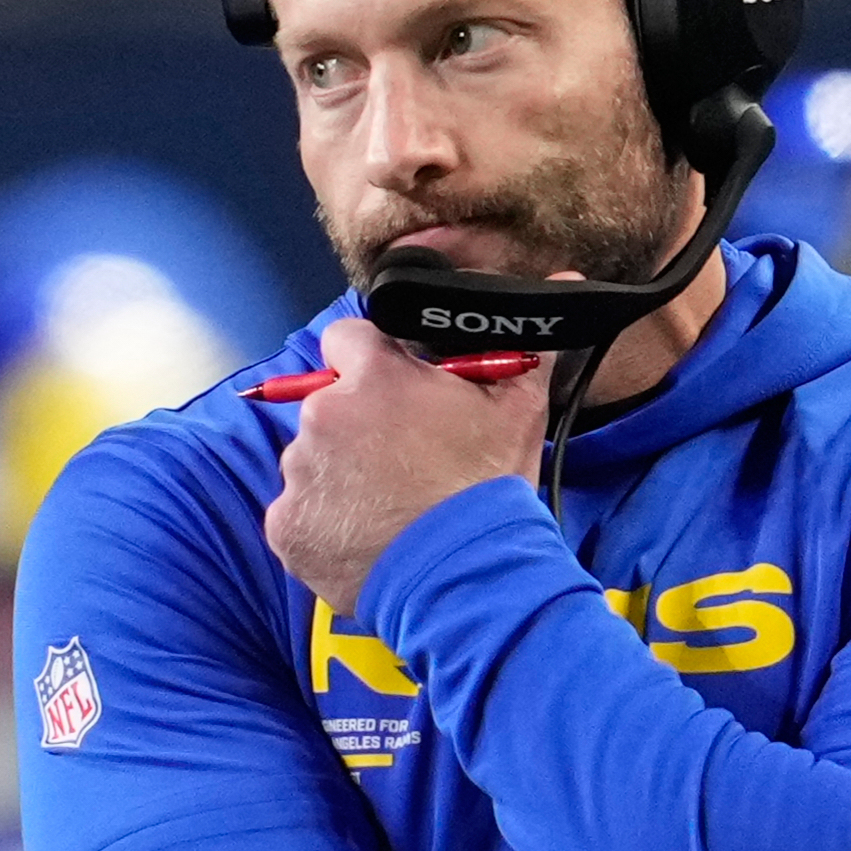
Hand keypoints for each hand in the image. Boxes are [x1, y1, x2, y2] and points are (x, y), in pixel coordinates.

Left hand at [264, 317, 547, 614]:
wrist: (466, 577)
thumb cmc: (489, 489)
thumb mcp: (519, 409)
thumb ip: (523, 342)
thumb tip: (564, 272)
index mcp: (372, 377)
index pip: (345, 340)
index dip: (369, 366)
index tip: (392, 394)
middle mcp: (322, 416)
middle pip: (327, 406)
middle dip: (356, 427)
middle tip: (402, 463)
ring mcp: (299, 473)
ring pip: (311, 461)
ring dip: (339, 476)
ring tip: (388, 508)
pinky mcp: (286, 525)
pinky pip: (297, 513)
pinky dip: (323, 524)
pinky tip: (365, 538)